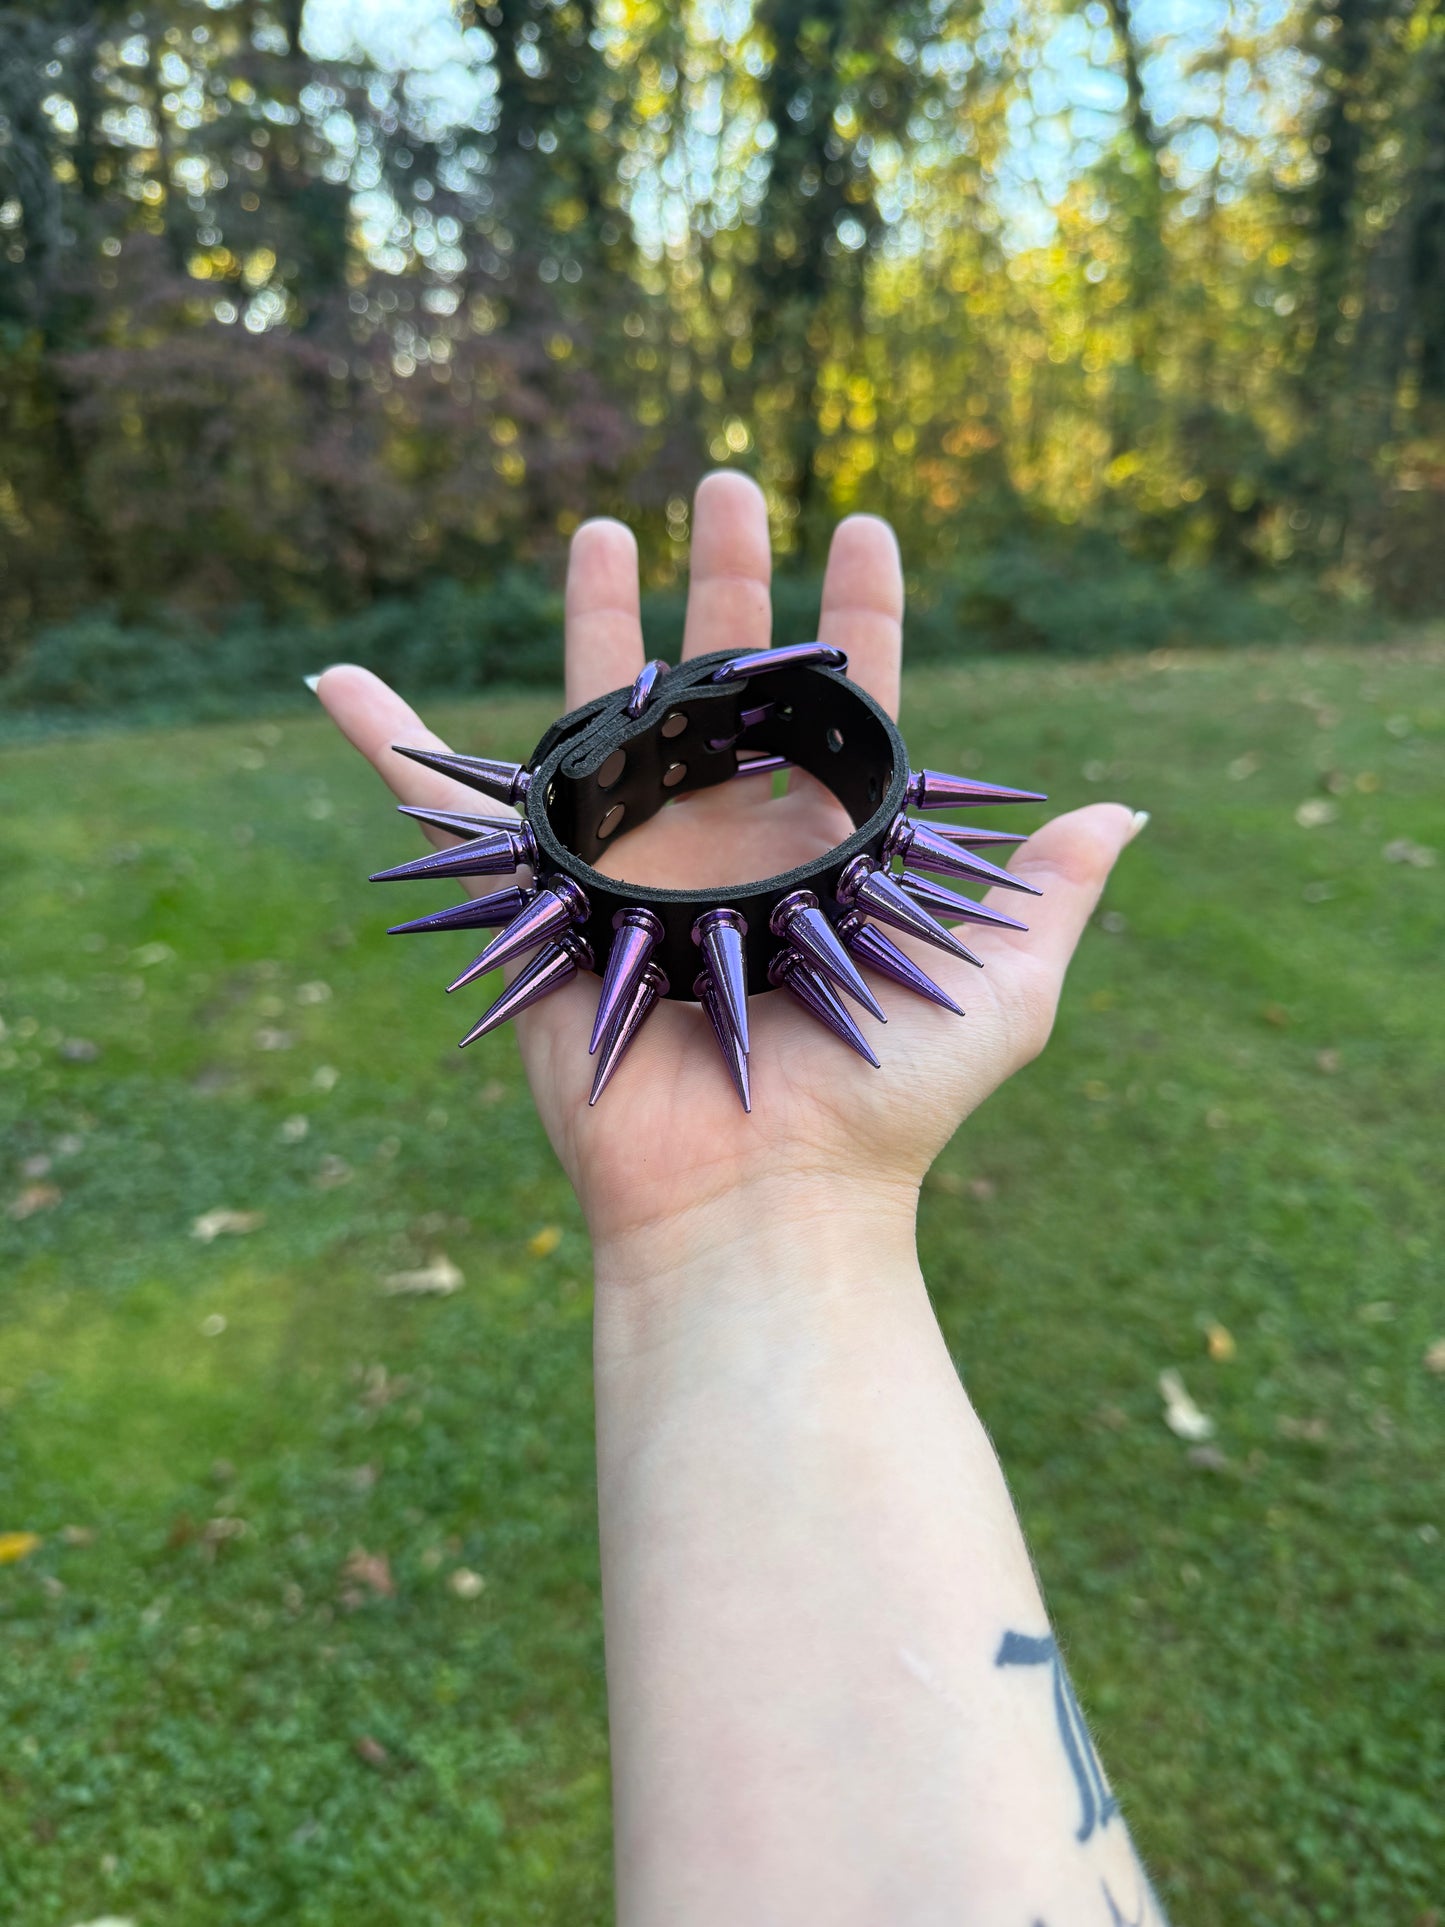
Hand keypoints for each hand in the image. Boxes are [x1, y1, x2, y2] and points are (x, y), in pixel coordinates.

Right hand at [314, 473, 1140, 1261]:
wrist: (766, 1197)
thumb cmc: (888, 1104)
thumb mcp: (1003, 989)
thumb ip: (1045, 893)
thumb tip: (1120, 810)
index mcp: (828, 844)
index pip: (844, 702)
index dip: (855, 614)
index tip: (867, 527)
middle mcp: (731, 838)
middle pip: (722, 677)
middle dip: (729, 577)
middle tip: (732, 480)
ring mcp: (634, 861)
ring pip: (605, 709)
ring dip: (597, 612)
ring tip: (608, 520)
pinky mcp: (547, 900)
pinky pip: (448, 814)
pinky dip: (387, 749)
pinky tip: (338, 685)